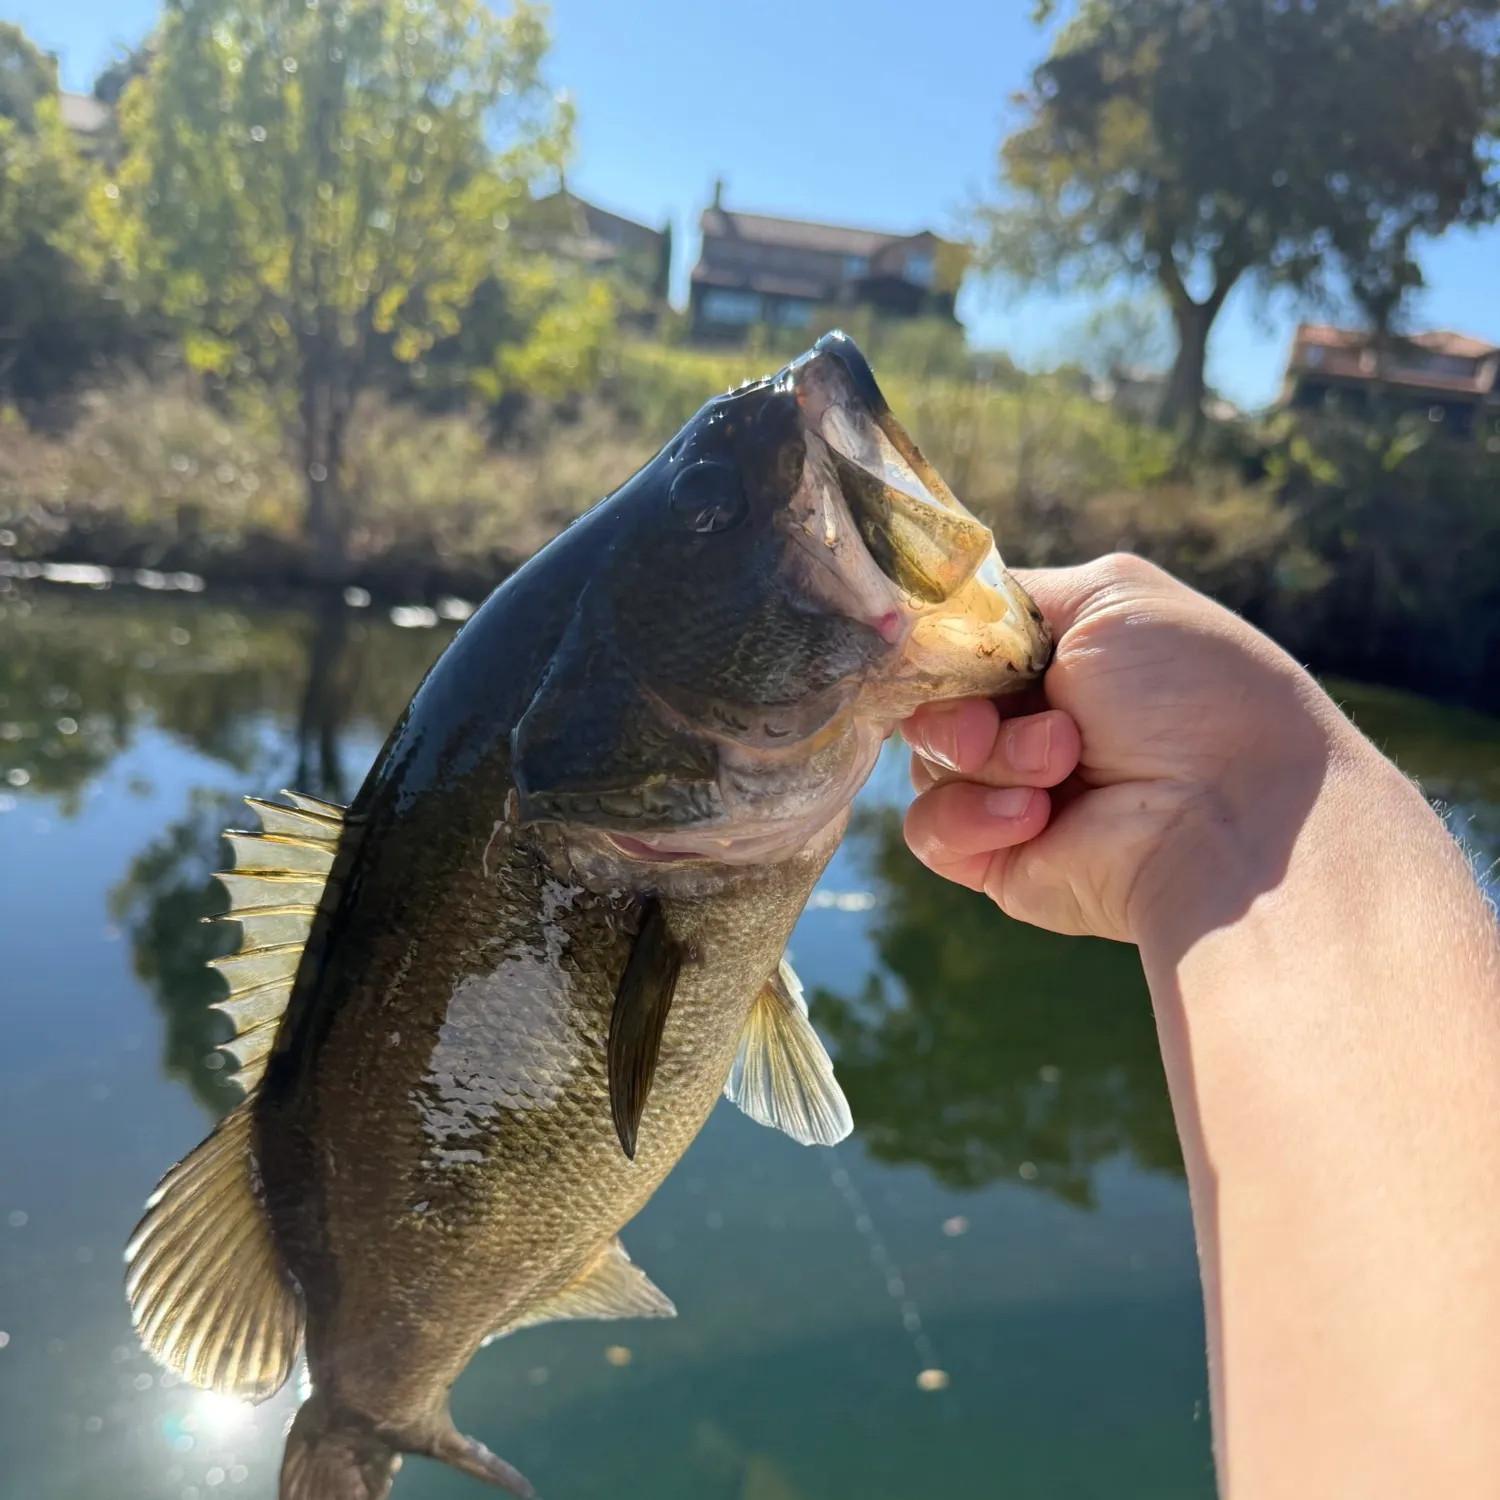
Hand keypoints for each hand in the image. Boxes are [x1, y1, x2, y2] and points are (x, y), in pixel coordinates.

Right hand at [902, 553, 1384, 947]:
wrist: (1229, 811)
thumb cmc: (1189, 691)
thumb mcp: (1108, 595)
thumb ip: (1006, 598)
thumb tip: (933, 624)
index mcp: (1055, 660)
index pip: (958, 643)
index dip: (944, 643)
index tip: (950, 644)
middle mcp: (1028, 724)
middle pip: (931, 700)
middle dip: (969, 706)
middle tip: (1035, 721)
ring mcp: (1009, 793)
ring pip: (928, 762)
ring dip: (990, 758)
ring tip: (1062, 767)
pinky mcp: (996, 860)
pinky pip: (930, 829)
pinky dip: (972, 816)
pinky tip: (1036, 817)